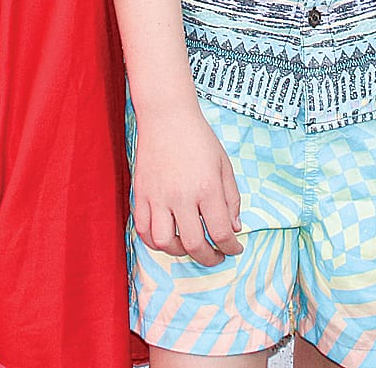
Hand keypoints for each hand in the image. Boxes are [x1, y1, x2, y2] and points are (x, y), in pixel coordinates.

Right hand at [131, 104, 243, 265]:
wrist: (167, 116)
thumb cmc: (199, 138)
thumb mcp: (224, 165)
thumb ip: (231, 199)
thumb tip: (233, 229)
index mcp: (207, 188)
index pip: (221, 232)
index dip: (231, 247)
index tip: (234, 249)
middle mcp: (181, 196)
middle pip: (194, 245)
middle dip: (209, 258)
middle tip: (216, 256)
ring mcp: (157, 196)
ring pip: (165, 243)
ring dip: (180, 252)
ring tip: (189, 246)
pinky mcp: (140, 193)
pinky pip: (142, 229)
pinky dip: (153, 241)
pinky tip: (166, 237)